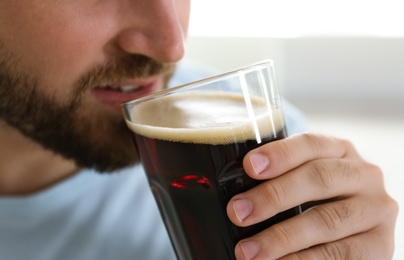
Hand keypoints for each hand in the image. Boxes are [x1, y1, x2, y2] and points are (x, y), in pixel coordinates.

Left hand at [227, 133, 397, 259]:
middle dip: (273, 196)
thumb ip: (279, 179)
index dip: (280, 154)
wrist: (354, 227)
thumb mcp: (303, 179)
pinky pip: (340, 255)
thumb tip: (231, 196)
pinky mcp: (381, 244)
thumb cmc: (317, 198)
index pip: (311, 144)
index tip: (249, 166)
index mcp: (340, 150)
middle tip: (237, 212)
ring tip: (249, 252)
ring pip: (327, 221)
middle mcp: (363, 174)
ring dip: (282, 238)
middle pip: (318, 179)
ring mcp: (376, 209)